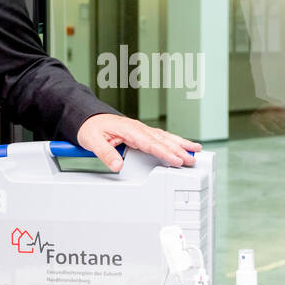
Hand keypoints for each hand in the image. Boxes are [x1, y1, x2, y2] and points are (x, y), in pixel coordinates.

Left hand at [76, 114, 202, 172]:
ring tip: (196, 149)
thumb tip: (117, 165)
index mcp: (129, 129)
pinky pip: (161, 137)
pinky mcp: (142, 133)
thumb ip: (106, 153)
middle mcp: (138, 128)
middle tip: (192, 159)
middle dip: (179, 150)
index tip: (177, 159)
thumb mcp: (93, 141)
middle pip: (162, 140)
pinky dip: (173, 141)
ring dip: (181, 143)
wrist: (88, 118)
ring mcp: (141, 130)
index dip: (165, 152)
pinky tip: (182, 145)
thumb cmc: (91, 128)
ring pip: (165, 137)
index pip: (150, 143)